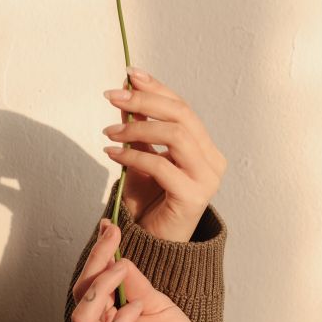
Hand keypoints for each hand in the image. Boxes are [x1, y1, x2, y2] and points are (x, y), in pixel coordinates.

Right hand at [72, 220, 225, 321]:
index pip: (87, 285)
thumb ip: (134, 282)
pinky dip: (122, 319)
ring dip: (102, 288)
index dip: (96, 255)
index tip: (109, 226)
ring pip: (83, 320)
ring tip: (122, 271)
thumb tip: (117, 253)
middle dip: (95, 264)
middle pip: (79, 298)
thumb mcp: (155, 302)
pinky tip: (139, 306)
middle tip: (114, 241)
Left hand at [102, 68, 225, 241]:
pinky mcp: (193, 197)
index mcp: (205, 148)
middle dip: (145, 101)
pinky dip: (133, 155)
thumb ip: (138, 130)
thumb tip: (124, 96)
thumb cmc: (150, 204)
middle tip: (113, 96)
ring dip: (137, 128)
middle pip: (182, 116)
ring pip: (176, 136)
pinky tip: (112, 154)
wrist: (153, 246)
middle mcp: (212, 161)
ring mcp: (207, 179)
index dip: (157, 88)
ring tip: (109, 132)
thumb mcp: (141, 158)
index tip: (130, 74)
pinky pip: (161, 165)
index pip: (183, 108)